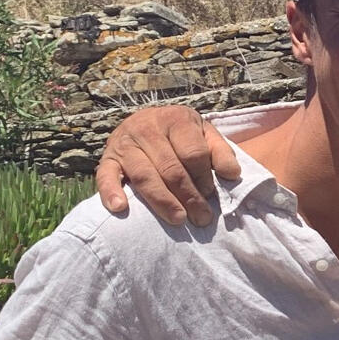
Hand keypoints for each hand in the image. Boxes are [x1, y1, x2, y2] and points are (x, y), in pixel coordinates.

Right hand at [95, 106, 239, 226]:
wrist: (145, 121)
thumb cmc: (181, 135)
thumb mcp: (204, 134)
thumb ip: (220, 152)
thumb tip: (232, 174)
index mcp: (176, 119)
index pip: (193, 153)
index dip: (204, 177)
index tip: (210, 195)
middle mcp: (148, 128)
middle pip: (171, 168)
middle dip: (189, 196)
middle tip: (201, 218)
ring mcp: (125, 143)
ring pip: (145, 175)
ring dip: (162, 201)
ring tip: (178, 220)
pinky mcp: (107, 158)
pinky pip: (106, 176)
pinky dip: (111, 192)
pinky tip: (120, 208)